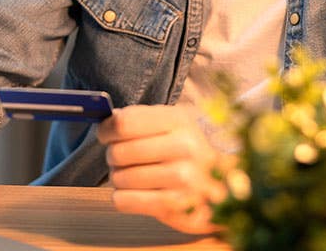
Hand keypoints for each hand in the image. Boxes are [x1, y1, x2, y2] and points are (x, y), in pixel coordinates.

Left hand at [96, 104, 227, 234]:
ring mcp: (183, 178)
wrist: (223, 187)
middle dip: (114, 156)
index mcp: (179, 120)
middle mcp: (184, 147)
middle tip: (124, 159)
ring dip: (119, 178)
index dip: (106, 130)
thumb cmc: (186, 151)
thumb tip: (102, 123)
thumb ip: (139, 119)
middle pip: (119, 152)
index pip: (124, 123)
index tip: (106, 135)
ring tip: (135, 176)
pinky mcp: (175, 206)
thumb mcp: (172, 124)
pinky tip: (138, 193)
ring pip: (119, 178)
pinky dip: (123, 198)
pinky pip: (124, 201)